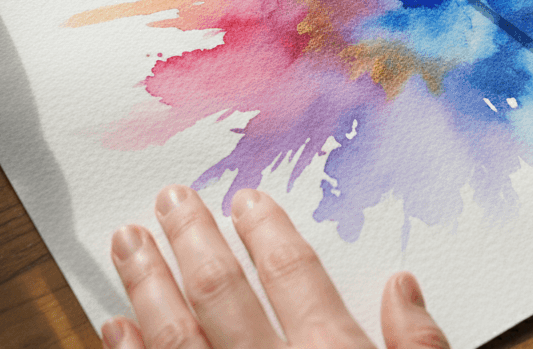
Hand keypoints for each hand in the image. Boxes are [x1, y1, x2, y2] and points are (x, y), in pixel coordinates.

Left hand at [104, 186, 447, 348]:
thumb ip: (418, 347)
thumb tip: (403, 286)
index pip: (294, 279)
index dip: (269, 234)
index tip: (247, 200)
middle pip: (223, 296)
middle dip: (194, 241)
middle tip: (172, 198)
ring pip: (177, 335)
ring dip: (148, 284)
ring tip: (129, 241)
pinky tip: (114, 325)